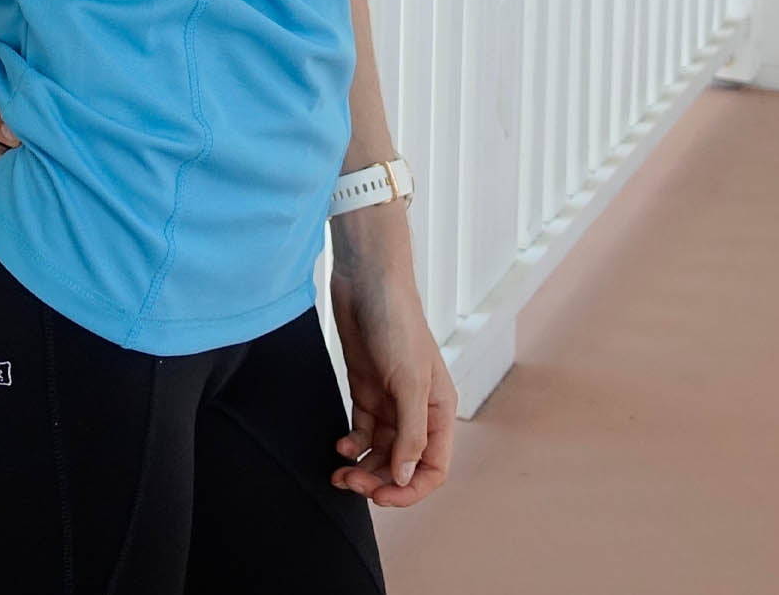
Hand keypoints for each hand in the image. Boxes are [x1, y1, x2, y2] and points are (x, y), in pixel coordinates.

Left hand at [327, 258, 456, 504]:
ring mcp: (390, 400)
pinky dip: (351, 444)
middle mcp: (417, 410)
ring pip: (380, 452)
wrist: (367, 281)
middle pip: (402, 464)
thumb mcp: (409, 381)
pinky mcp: (366, 389)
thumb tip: (404, 476)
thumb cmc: (397, 323)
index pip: (433, 468)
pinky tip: (340, 445)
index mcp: (439, 410)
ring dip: (362, 467)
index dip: (409, 490)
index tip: (380, 497)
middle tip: (350, 483)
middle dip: (379, 480)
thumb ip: (409, 433)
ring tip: (339, 472)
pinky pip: (361, 431)